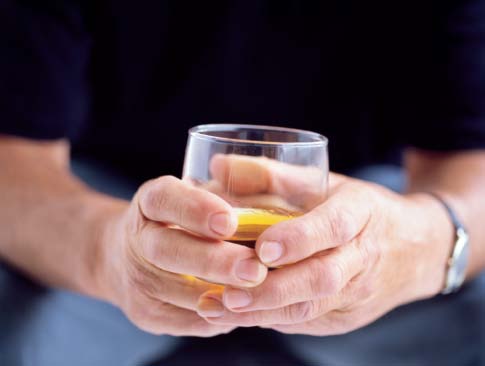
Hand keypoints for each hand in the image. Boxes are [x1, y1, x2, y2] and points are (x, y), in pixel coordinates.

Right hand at [95, 176, 267, 335]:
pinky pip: (190, 320)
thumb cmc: (186, 220)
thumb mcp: (201, 196)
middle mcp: (138, 240)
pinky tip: (249, 306)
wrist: (136, 257)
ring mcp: (138, 281)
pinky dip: (223, 315)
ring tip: (263, 291)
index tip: (229, 221)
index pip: (165, 199)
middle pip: (169, 251)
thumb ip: (230, 195)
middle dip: (215, 261)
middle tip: (255, 269)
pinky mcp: (148, 314)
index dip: (196, 209)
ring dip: (226, 295)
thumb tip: (269, 207)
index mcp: (150, 201)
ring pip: (183, 293)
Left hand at [197, 173, 452, 335]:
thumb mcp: (325, 182)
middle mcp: (363, 257)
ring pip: (312, 309)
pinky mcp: (348, 316)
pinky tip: (239, 316)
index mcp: (361, 212)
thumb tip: (218, 166)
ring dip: (265, 312)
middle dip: (273, 289)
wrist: (417, 249)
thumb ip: (272, 174)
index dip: (299, 239)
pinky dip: (273, 320)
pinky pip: (310, 322)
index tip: (262, 249)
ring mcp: (358, 293)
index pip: (333, 227)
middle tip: (230, 294)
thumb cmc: (361, 209)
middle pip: (321, 278)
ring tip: (221, 310)